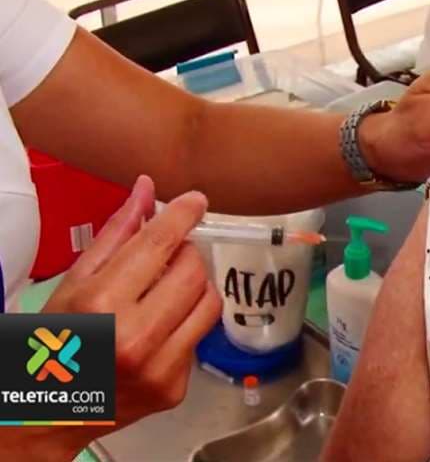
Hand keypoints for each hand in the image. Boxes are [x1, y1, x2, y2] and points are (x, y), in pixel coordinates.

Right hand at [19, 176, 220, 459]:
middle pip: (194, 272)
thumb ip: (117, 234)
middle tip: (166, 257)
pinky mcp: (175, 389)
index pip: (159, 245)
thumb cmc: (54, 341)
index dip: (183, 216)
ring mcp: (159, 368)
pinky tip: (159, 329)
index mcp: (102, 305)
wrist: (47, 413)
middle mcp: (135, 338)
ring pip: (209, 303)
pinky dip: (186, 323)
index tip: (196, 201)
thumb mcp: (75, 281)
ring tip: (166, 291)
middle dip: (185, 255)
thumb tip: (147, 189)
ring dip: (194, 287)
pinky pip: (200, 337)